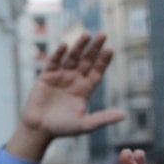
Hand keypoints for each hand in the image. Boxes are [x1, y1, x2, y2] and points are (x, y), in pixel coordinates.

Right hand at [6, 33, 124, 160]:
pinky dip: (58, 54)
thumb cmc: (62, 128)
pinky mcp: (47, 76)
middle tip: (103, 35)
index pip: (97, 71)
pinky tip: (64, 45)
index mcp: (85, 89)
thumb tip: (124, 116)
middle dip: (94, 48)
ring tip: (86, 35)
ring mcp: (61, 76)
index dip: (103, 61)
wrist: (39, 129)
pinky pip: (54, 62)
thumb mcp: (85, 124)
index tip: (110, 50)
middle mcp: (75, 79)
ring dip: (79, 46)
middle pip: (87, 60)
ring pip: (72, 57)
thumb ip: (103, 118)